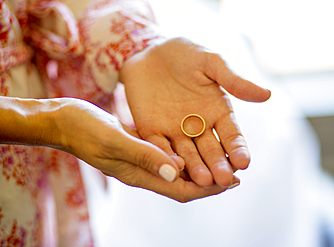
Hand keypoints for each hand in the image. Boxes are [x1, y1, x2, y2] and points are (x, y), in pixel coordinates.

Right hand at [0, 95, 235, 201]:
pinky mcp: (137, 145)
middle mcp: (143, 171)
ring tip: (221, 156)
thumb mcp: (115, 140)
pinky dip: (183, 151)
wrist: (65, 121)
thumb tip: (177, 172)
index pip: (181, 190)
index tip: (233, 181)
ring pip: (176, 169)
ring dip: (199, 165)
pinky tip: (193, 140)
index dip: (208, 189)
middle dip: (210, 180)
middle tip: (236, 170)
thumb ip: (145, 155)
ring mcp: (140, 159)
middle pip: (183, 183)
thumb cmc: (85, 130)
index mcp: (139, 175)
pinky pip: (165, 153)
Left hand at [120, 37, 270, 187]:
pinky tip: (173, 168)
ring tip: (203, 181)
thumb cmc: (184, 53)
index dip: (238, 148)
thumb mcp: (211, 62)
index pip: (231, 135)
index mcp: (217, 111)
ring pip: (187, 153)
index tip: (244, 162)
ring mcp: (174, 130)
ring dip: (195, 168)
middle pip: (210, 150)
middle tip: (224, 180)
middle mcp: (198, 125)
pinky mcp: (152, 129)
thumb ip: (233, 80)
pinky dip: (166, 156)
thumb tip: (267, 94)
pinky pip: (159, 146)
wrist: (148, 50)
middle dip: (217, 164)